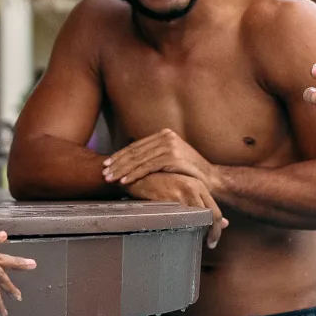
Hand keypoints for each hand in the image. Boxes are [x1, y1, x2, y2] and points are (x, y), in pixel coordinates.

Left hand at [103, 129, 219, 190]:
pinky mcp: (171, 157)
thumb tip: (134, 160)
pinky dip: (134, 174)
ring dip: (122, 169)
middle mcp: (166, 136)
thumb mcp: (172, 159)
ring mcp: (169, 145)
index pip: (137, 145)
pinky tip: (124, 180)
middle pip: (135, 151)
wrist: (211, 178)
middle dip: (117, 162)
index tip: (107, 163)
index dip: (120, 155)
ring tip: (110, 178)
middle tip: (104, 172)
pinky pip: (147, 167)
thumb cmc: (190, 172)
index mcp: (165, 135)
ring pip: (139, 159)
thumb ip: (155, 156)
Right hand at [121, 170, 227, 247]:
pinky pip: (181, 221)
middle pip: (211, 217)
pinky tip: (180, 235)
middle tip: (209, 244)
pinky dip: (183, 231)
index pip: (216, 212)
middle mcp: (193, 188)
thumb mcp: (184, 190)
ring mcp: (181, 194)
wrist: (137, 176)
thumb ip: (202, 203)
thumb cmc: (160, 184)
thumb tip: (225, 223)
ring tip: (196, 241)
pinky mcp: (168, 201)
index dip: (217, 229)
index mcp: (199, 185)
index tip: (213, 241)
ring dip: (199, 234)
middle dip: (212, 233)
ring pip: (198, 221)